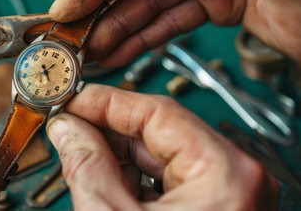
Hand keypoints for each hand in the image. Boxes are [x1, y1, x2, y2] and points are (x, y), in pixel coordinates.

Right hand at [46, 84, 279, 209]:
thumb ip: (86, 167)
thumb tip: (66, 129)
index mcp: (224, 173)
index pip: (155, 110)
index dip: (105, 102)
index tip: (73, 100)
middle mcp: (234, 177)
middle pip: (156, 131)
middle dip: (104, 131)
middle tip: (67, 127)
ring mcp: (225, 193)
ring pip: (158, 156)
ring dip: (113, 156)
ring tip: (76, 155)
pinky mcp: (212, 206)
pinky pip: (165, 179)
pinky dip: (130, 178)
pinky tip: (102, 181)